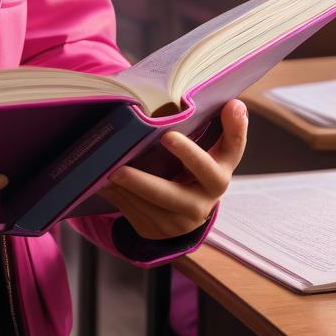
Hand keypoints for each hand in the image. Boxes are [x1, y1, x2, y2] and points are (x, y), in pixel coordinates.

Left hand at [97, 98, 247, 239]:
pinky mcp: (158, 231)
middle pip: (171, 196)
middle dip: (144, 183)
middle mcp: (203, 204)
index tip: (182, 128)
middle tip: (118, 169)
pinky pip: (132, 213)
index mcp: (218, 177)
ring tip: (102, 172)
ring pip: (145, 207)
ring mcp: (179, 223)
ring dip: (123, 190)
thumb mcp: (212, 152)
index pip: (221, 158)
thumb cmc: (197, 170)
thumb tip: (233, 103)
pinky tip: (102, 183)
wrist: (187, 213)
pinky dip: (117, 196)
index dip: (208, 144)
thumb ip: (224, 129)